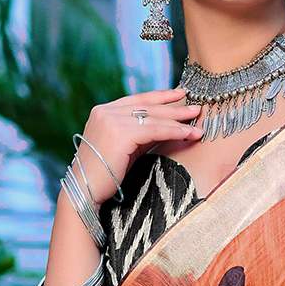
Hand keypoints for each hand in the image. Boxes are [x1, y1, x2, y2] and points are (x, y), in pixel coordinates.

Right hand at [78, 87, 203, 202]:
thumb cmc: (105, 176)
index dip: (160, 97)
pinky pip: (154, 130)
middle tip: (197, 106)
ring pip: (153, 118)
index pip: (137, 100)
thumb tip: (165, 128)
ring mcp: (111, 120)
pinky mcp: (119, 134)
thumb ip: (140, 135)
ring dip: (179, 120)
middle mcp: (106, 111)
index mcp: (103, 111)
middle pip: (147, 106)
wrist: (85, 191)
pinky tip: (189, 134)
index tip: (179, 95)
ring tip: (198, 122)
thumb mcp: (125, 149)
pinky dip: (174, 132)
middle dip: (174, 107)